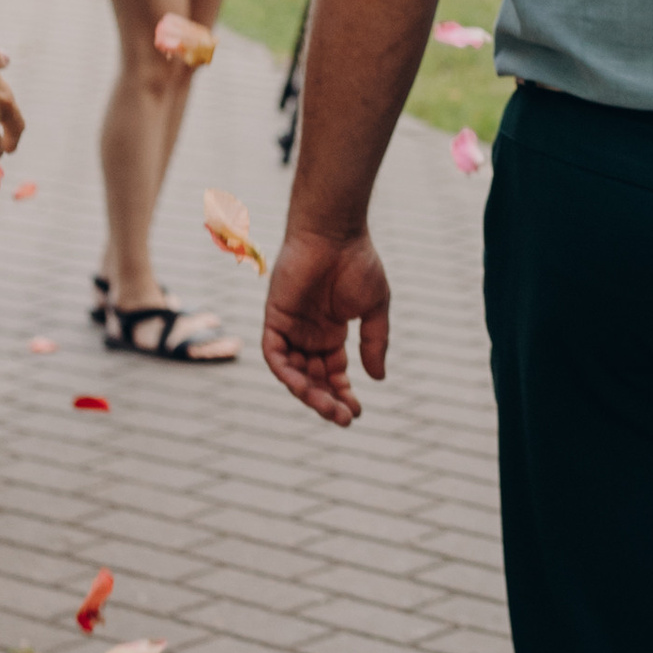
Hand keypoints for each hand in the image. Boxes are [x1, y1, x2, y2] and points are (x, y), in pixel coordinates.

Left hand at [263, 223, 391, 425]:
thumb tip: (377, 379)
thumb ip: (374, 343)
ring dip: (308, 393)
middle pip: (313, 378)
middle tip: (343, 418)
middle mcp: (308, 334)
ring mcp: (290, 327)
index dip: (343, 394)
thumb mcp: (374, 309)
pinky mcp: (274, 318)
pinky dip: (286, 373)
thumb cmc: (358, 263)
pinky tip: (303, 387)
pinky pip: (275, 354)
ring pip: (293, 372)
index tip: (357, 412)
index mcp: (331, 332)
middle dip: (327, 400)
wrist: (335, 234)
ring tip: (329, 409)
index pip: (332, 373)